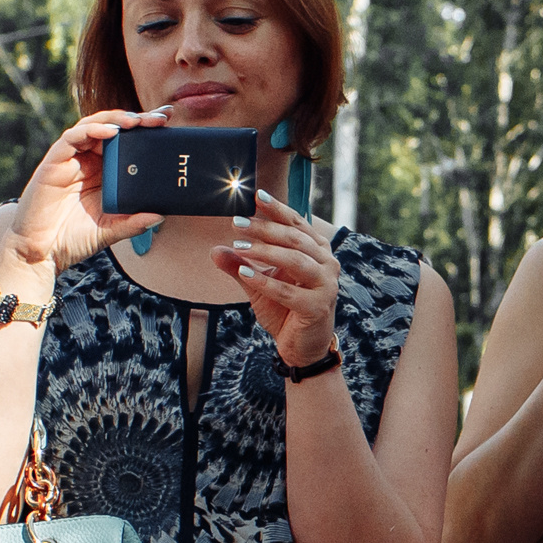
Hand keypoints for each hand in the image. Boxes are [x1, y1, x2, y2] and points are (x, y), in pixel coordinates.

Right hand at [3, 107, 169, 268]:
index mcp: (104, 172)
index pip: (127, 142)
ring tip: (137, 122)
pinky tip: (110, 132)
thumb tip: (161, 215)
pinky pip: (72, 138)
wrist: (41, 252)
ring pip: (93, 127)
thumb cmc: (74, 238)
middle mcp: (88, 161)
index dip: (145, 129)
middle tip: (161, 118)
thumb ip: (134, 223)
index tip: (168, 122)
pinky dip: (91, 131)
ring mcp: (71, 160)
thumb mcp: (111, 230)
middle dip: (137, 120)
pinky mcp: (54, 163)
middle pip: (113, 129)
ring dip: (116, 120)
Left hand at [212, 189, 341, 364]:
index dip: (277, 209)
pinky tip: (245, 274)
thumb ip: (240, 266)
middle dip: (263, 229)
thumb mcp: (257, 284)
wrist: (303, 347)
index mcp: (317, 251)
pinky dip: (266, 282)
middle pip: (294, 239)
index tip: (255, 195)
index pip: (297, 223)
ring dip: (264, 252)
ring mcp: (326, 286)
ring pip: (294, 260)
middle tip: (235, 223)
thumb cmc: (285, 310)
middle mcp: (327, 264)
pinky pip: (289, 292)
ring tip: (238, 247)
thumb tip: (215, 250)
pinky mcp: (318, 308)